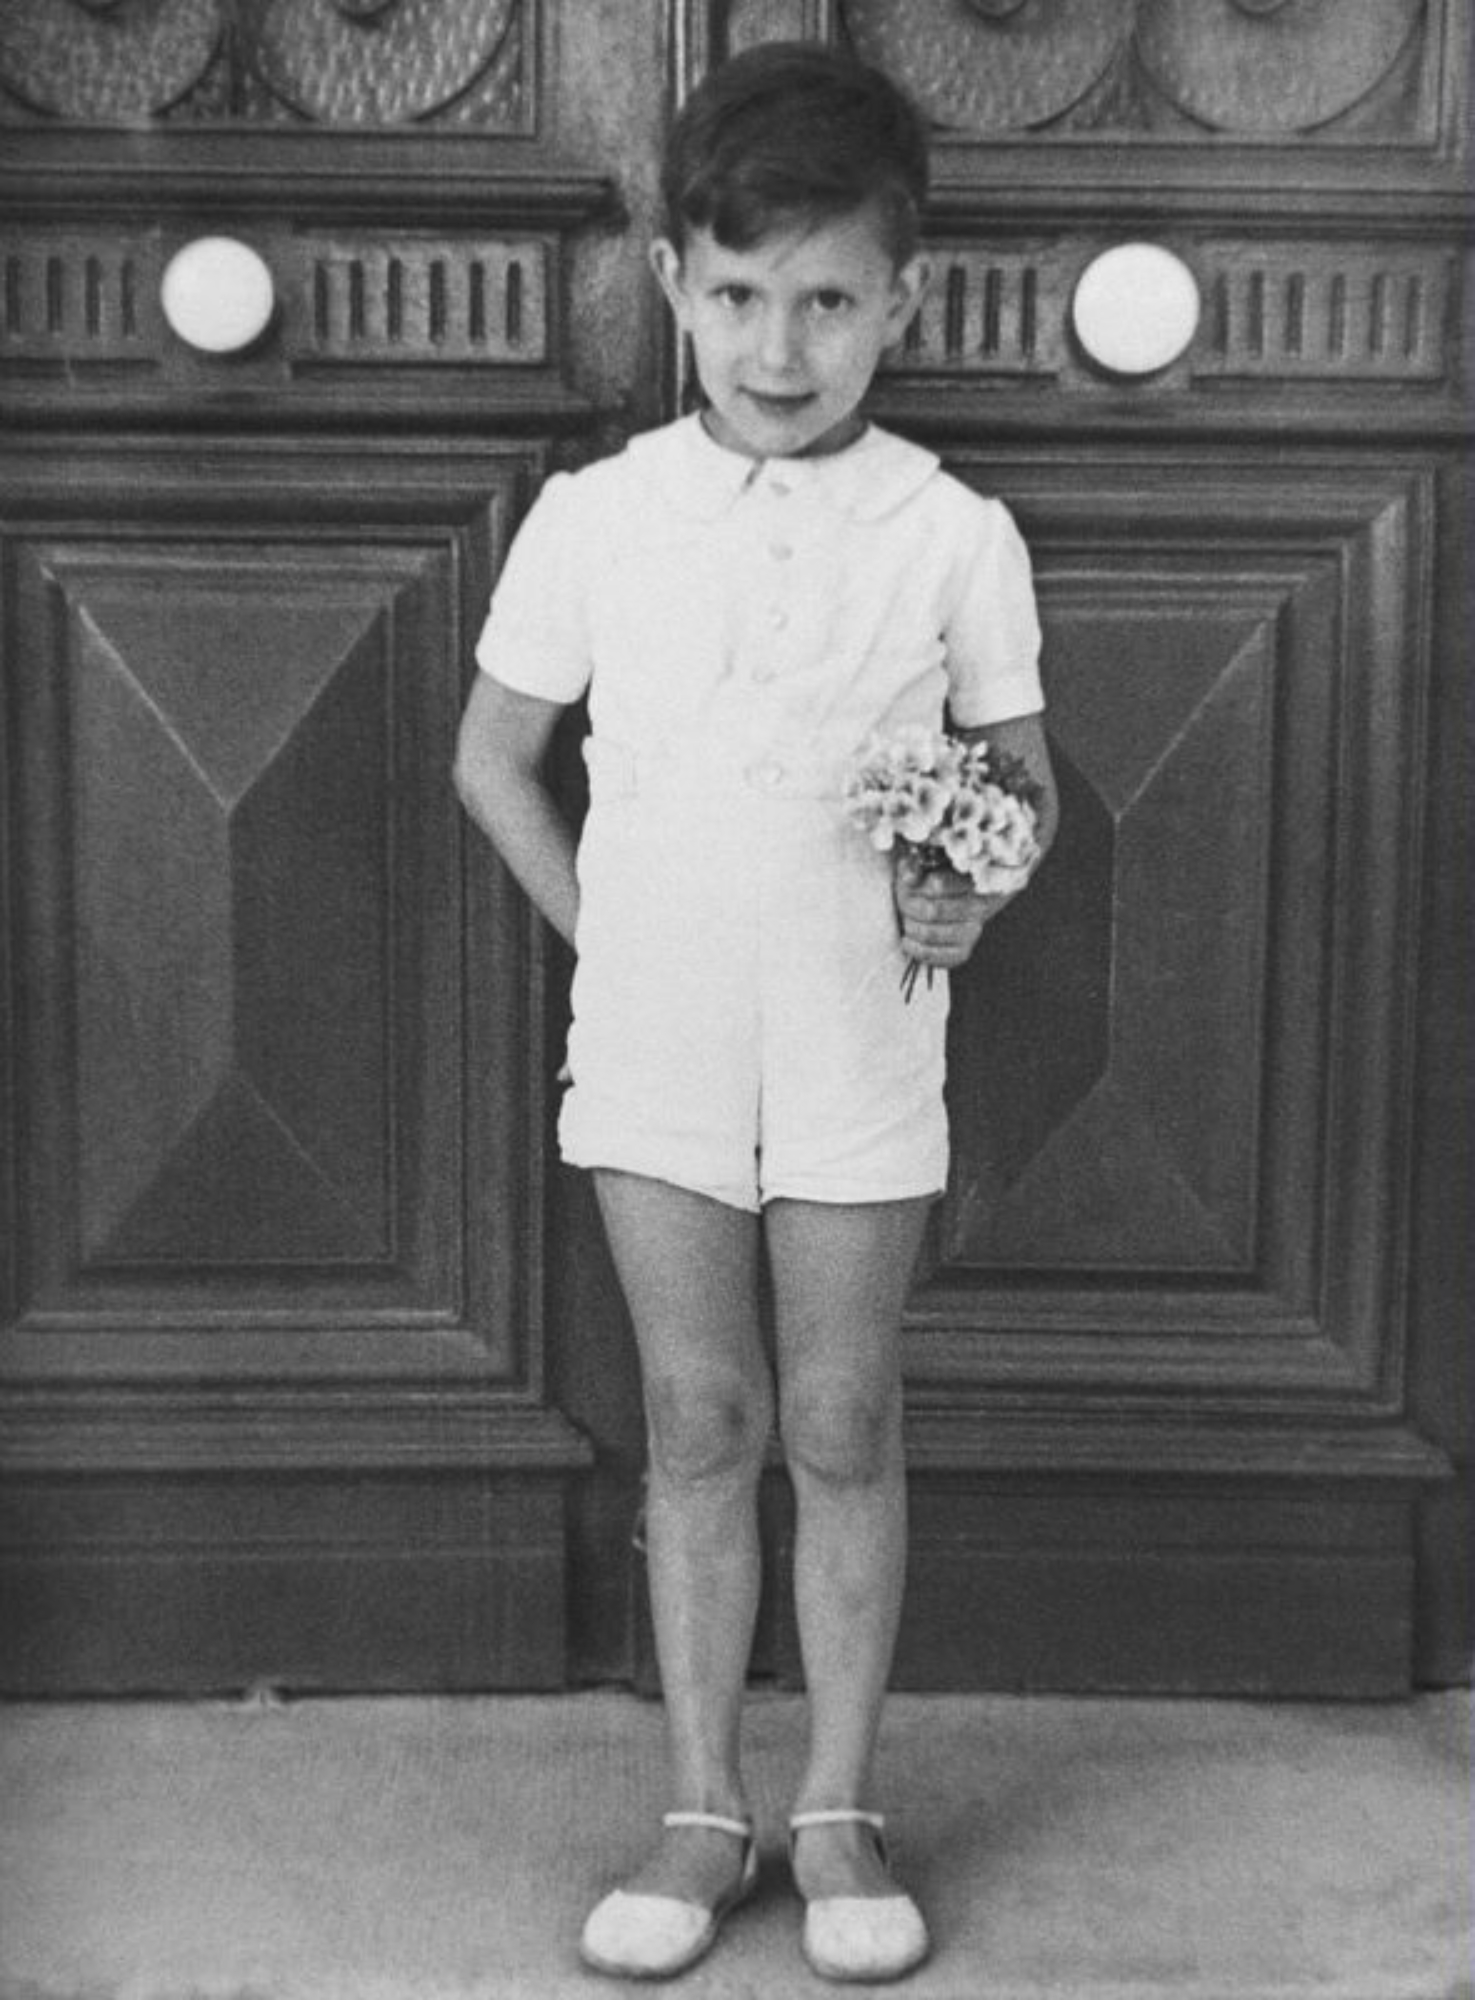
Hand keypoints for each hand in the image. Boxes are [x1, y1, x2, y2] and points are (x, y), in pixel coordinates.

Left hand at [894, 856, 1006, 971]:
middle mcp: (978, 908)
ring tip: (907, 920)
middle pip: (931, 911)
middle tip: (904, 904)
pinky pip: (933, 956)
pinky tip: (909, 940)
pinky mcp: (962, 953)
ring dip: (910, 928)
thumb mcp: (925, 865)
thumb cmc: (935, 880)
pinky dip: (915, 949)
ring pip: (929, 935)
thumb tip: (910, 877)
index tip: (908, 884)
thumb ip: (915, 864)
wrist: (953, 902)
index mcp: (971, 881)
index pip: (937, 885)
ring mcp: (972, 932)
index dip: (915, 886)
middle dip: (909, 907)